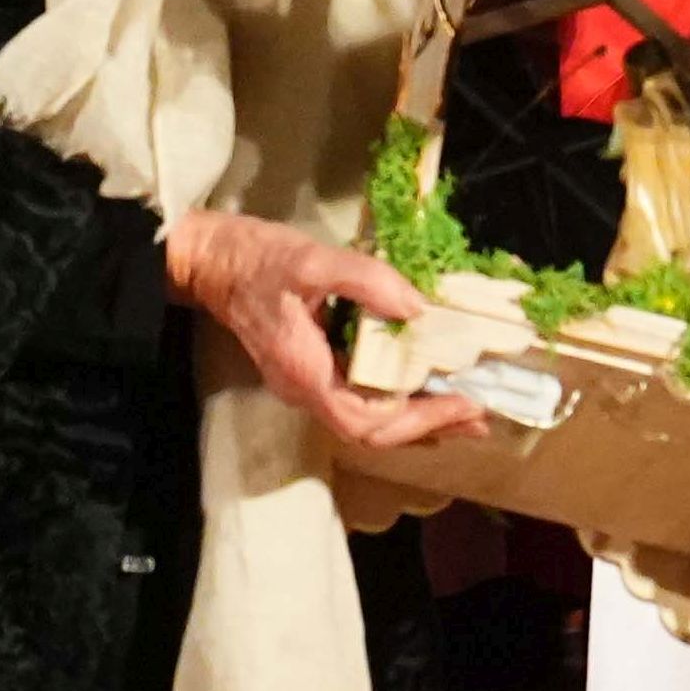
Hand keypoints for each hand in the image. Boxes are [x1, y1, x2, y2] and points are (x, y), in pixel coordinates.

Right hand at [163, 208, 488, 457]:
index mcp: (305, 373)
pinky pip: (360, 399)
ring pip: (368, 419)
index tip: (462, 405)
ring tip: (463, 410)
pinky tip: (423, 389)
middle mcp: (306, 390)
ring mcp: (307, 383)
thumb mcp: (312, 259)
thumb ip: (366, 281)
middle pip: (373, 431)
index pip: (367, 422)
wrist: (210, 261)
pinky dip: (397, 400)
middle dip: (428, 426)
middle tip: (479, 415)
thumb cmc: (255, 260)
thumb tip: (416, 308)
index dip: (418, 421)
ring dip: (417, 418)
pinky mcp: (312, 370)